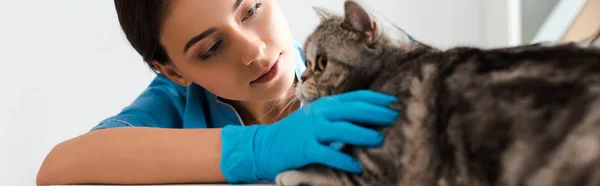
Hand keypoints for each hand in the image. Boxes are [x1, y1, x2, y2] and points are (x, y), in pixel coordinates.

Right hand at [220, 90, 398, 181]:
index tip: (394, 101)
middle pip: (353, 110)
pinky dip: (343, 159)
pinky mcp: (305, 148)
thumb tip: (366, 116)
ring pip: (342, 130)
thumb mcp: (317, 117)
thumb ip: (337, 115)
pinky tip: (356, 166)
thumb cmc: (297, 132)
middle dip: (376, 113)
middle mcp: (320, 114)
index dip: (376, 99)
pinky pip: (327, 154)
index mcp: (325, 104)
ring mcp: (312, 130)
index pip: (355, 98)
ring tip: (380, 139)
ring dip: (362, 134)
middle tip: (395, 116)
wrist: (266, 145)